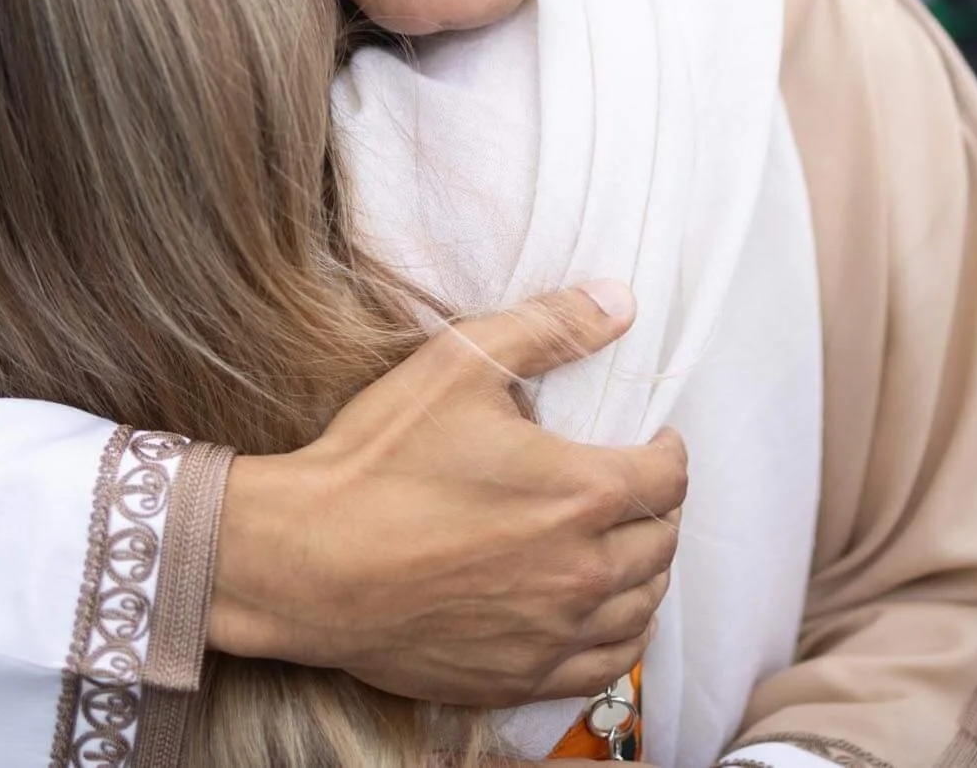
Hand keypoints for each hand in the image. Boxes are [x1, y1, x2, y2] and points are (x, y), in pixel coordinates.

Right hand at [209, 281, 685, 706]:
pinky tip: (605, 614)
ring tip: (624, 546)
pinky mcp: (521, 675)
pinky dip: (621, 635)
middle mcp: (582, 571)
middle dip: (658, 508)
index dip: (669, 451)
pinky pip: (606, 665)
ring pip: (642, 606)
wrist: (307, 559)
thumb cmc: (378, 461)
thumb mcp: (458, 366)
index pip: (669, 477)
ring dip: (645, 570)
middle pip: (662, 542)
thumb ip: (548, 328)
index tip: (655, 441)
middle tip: (635, 488)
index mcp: (581, 494)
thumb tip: (620, 301)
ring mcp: (554, 633)